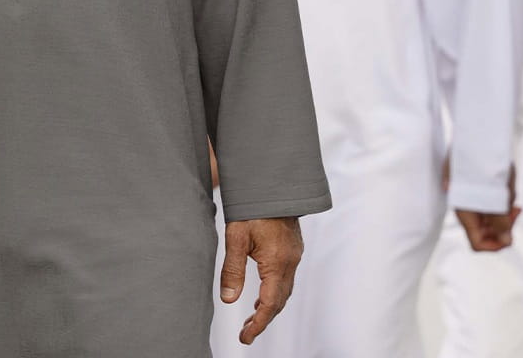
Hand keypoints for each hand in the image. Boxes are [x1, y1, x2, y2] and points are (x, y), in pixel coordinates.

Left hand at [219, 217, 302, 344]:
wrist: (273, 185)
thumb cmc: (252, 208)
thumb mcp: (235, 238)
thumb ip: (232, 270)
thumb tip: (228, 300)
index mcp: (277, 263)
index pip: (269, 303)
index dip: (258, 323)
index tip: (246, 337)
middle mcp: (290, 263)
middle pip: (279, 301)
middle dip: (263, 319)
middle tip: (247, 333)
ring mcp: (294, 256)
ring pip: (284, 291)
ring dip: (269, 307)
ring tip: (253, 318)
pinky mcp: (292, 250)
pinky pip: (285, 279)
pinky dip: (274, 292)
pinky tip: (262, 294)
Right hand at [456, 166, 520, 252]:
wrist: (475, 139)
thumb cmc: (481, 163)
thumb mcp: (496, 195)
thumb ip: (500, 220)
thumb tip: (505, 240)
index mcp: (465, 214)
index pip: (478, 244)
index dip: (496, 245)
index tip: (510, 235)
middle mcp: (466, 211)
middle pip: (487, 233)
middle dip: (504, 225)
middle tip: (514, 210)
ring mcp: (470, 201)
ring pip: (492, 218)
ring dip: (504, 210)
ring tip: (509, 192)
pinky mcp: (476, 192)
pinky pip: (491, 205)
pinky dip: (501, 202)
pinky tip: (505, 189)